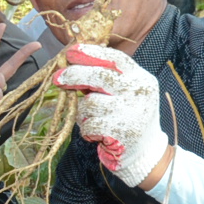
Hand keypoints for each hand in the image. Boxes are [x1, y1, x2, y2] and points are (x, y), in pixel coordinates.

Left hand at [53, 44, 169, 185]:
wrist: (146, 152)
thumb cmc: (129, 118)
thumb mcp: (124, 93)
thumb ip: (105, 79)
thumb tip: (72, 65)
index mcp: (141, 78)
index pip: (115, 58)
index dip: (91, 53)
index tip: (71, 51)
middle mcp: (139, 92)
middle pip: (99, 76)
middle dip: (74, 75)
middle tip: (58, 77)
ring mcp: (131, 112)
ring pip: (90, 102)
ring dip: (82, 111)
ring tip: (91, 118)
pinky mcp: (121, 131)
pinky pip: (89, 124)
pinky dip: (86, 128)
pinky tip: (95, 132)